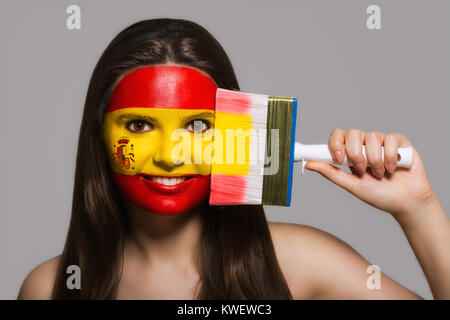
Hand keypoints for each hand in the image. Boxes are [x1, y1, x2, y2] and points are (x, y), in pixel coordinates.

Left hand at [304, 129, 436, 218]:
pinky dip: (390, 157)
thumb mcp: (352, 185)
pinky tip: (394, 168)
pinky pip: (389, 139)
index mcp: (350, 153)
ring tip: (380, 174)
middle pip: (353, 133)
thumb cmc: (379, 195)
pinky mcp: (398, 141)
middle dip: (355, 154)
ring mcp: (381, 142)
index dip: (335, 144)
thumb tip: (310, 164)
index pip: (338, 137)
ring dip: (375, 160)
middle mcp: (364, 144)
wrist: (406, 201)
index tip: (338, 158)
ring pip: (371, 138)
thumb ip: (332, 173)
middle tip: (362, 170)